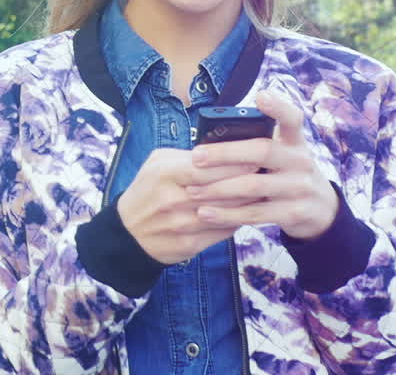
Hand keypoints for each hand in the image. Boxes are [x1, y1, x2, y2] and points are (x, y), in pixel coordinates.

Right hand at [116, 148, 260, 264]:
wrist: (127, 232)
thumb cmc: (147, 190)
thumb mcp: (157, 162)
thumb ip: (187, 155)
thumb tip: (223, 151)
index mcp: (166, 173)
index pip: (210, 166)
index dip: (237, 161)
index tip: (258, 155)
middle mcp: (173, 200)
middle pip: (223, 189)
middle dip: (249, 181)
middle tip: (269, 173)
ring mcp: (181, 225)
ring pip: (227, 212)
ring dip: (249, 202)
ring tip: (265, 191)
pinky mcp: (189, 244)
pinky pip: (223, 231)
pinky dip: (238, 220)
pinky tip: (248, 211)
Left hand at [186, 91, 338, 239]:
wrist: (321, 211)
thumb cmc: (285, 174)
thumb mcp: (281, 156)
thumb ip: (256, 147)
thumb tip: (208, 143)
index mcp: (295, 142)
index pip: (292, 119)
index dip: (278, 107)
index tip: (261, 95)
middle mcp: (301, 161)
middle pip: (262, 151)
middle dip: (225, 154)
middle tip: (196, 157)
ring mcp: (300, 188)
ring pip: (254, 185)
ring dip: (219, 189)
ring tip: (192, 191)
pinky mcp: (294, 213)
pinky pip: (255, 213)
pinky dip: (227, 214)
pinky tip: (205, 213)